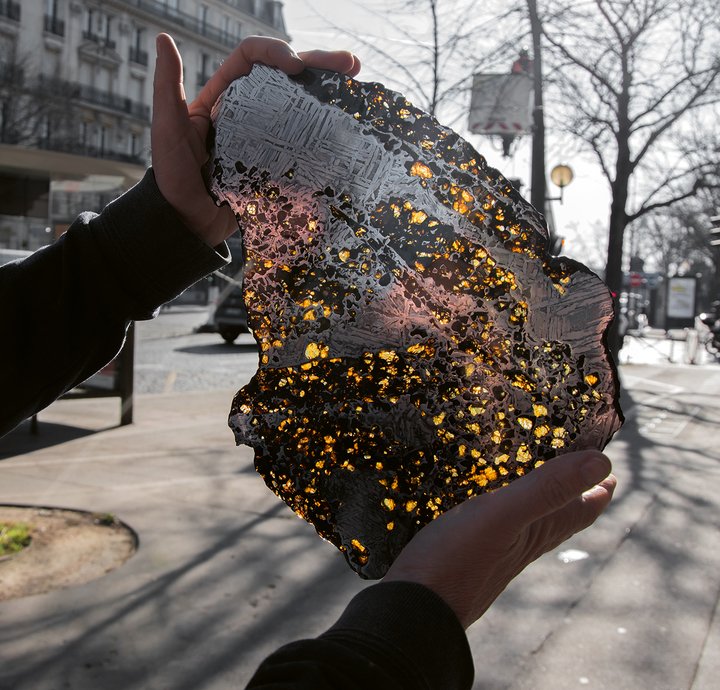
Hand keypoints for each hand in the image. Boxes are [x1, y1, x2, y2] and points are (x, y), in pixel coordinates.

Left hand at [151, 33, 360, 247]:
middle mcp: (249, 111)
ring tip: (356, 84)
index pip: (251, 59)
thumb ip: (167, 87)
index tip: (296, 67)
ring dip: (330, 92)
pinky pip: (304, 143)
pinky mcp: (278, 164)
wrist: (188, 224)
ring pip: (301, 105)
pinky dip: (326, 132)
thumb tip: (162, 38)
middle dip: (318, 63)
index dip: (275, 53)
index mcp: (224, 96)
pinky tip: (347, 126)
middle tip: (350, 64)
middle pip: (286, 76)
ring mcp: (266, 138)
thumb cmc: (172, 178)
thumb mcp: (166, 130)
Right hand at [384, 450, 615, 628]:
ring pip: (531, 524)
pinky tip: (490, 508)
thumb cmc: (457, 561)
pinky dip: (507, 512)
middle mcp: (523, 544)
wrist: (416, 609)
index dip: (599, 487)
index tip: (608, 464)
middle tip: (581, 468)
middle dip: (574, 492)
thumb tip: (602, 463)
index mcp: (537, 532)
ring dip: (542, 501)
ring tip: (541, 480)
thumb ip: (548, 489)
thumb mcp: (504, 515)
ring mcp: (496, 552)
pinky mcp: (469, 553)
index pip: (583, 509)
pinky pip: (500, 528)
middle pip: (561, 518)